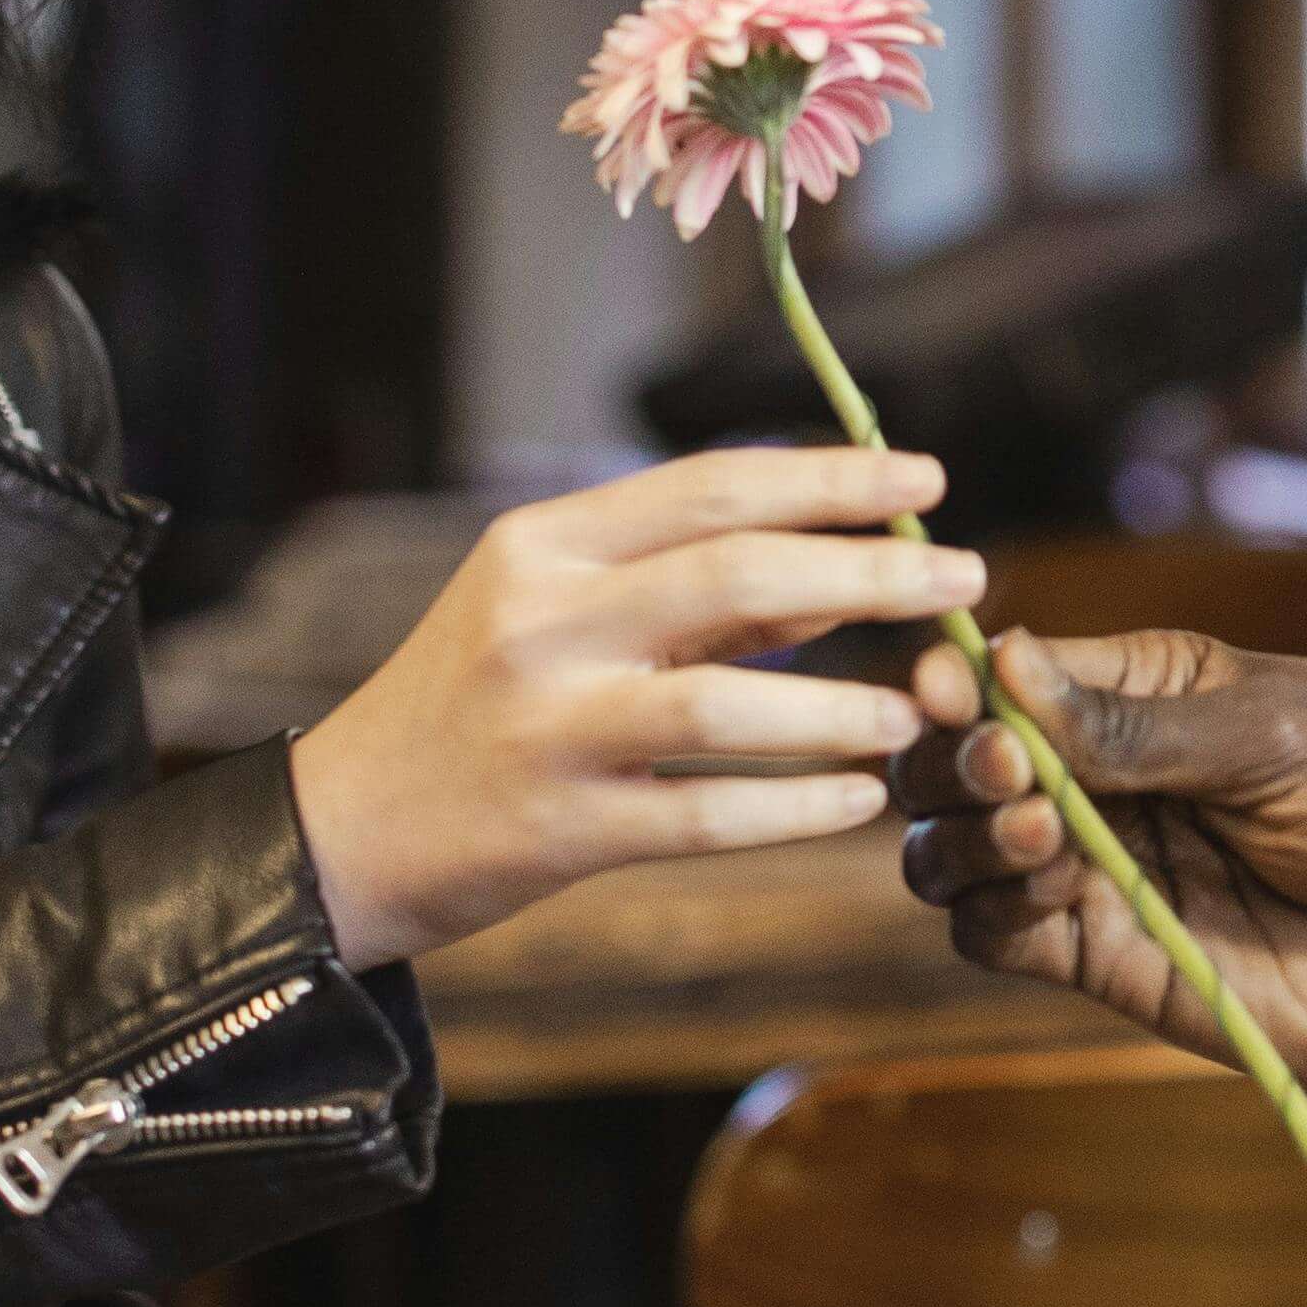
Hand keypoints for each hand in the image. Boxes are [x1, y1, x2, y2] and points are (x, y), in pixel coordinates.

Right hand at [283, 449, 978, 971]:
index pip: (713, 484)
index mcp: (543, 544)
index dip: (833, 476)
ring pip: (729, 702)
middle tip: (965, 575)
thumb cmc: (474, 705)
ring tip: (922, 709)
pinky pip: (705, 815)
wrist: (341, 830)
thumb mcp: (555, 614)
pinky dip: (795, 807)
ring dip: (846, 705)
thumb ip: (693, 590)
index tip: (925, 475)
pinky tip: (859, 800)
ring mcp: (547, 726)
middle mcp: (541, 621)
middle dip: (871, 569)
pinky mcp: (558, 828)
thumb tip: (843, 571)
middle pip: (739, 572)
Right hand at [896, 629, 1306, 1109]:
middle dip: (955, 759)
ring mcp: (1107, 873)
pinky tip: (1054, 891)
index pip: (1015, 672)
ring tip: (1041, 831)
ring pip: (960, 851)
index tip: (955, 692)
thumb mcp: (1280, 741)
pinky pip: (1000, 936)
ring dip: (966, 836)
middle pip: (962, 761)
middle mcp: (1112, 778)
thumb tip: (1004, 659)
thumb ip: (1138, 727)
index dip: (965, 680)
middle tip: (1008, 771)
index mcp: (1152, 692)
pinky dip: (994, 911)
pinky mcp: (1112, 962)